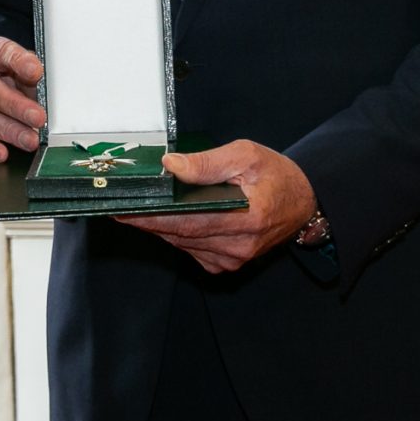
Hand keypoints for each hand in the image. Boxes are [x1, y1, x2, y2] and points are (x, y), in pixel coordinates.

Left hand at [117, 140, 317, 274]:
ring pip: (182, 244)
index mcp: (248, 217)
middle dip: (145, 220)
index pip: (188, 220)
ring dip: (158, 227)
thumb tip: (172, 166)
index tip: (123, 209)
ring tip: (134, 208)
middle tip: (116, 205)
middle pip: (180, 234)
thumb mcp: (246, 155)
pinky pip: (191, 250)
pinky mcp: (227, 265)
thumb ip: (208, 163)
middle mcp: (239, 246)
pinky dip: (176, 235)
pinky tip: (165, 219)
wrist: (303, 202)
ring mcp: (233, 259)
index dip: (152, 216)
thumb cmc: (276, 175)